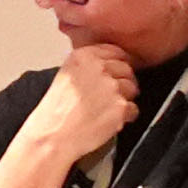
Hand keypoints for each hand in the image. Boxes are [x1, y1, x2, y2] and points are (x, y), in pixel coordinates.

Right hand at [37, 36, 143, 164]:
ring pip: (132, 89)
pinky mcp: (120, 106)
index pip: (115, 51)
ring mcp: (111, 87)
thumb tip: (110, 65)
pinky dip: (125, 117)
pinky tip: (108, 120)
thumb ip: (88, 65)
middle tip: (110, 97)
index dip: (118, 64)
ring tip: (106, 110)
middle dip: (123, 83)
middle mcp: (98, 68)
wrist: (53, 136)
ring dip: (124, 100)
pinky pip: (134, 109)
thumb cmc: (56, 112)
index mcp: (83, 56)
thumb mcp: (66, 75)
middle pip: (127, 69)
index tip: (116, 73)